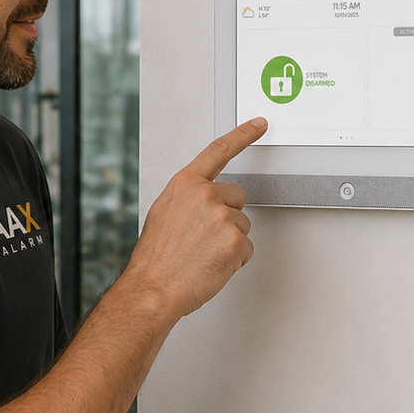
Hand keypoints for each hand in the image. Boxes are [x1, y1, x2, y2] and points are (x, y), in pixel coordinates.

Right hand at [121, 118, 266, 318]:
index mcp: (185, 184)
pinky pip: (247, 248)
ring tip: (203, 253)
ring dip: (229, 240)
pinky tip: (212, 263)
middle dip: (228, 215)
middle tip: (204, 237)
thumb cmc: (157, 257)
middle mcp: (205, 195)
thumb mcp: (164, 213)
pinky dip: (234, 259)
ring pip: (243, 224)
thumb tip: (206, 199)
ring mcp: (222, 217)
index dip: (243, 135)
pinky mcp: (235, 241)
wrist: (154, 288)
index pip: (219, 151)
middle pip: (238, 196)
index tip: (259, 124)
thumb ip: (188, 198)